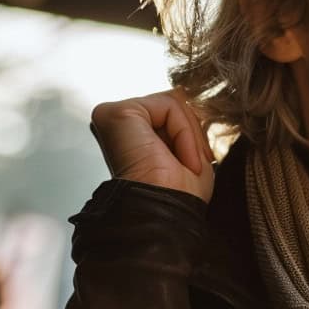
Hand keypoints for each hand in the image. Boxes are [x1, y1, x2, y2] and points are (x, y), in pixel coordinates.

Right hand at [90, 88, 214, 201]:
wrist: (166, 212)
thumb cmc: (179, 195)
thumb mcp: (191, 152)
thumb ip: (184, 122)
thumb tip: (190, 96)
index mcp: (134, 137)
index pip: (173, 113)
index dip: (192, 136)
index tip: (193, 167)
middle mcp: (120, 126)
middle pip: (174, 104)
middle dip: (191, 134)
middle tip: (189, 167)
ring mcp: (115, 116)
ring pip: (174, 102)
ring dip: (189, 136)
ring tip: (183, 164)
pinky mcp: (117, 112)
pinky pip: (169, 105)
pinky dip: (183, 132)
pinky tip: (176, 158)